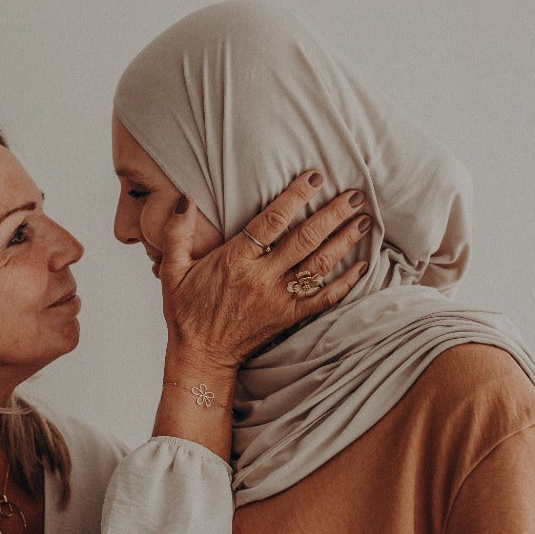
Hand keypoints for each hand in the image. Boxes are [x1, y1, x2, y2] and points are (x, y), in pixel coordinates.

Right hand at [158, 174, 368, 374]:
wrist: (202, 356)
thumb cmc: (187, 312)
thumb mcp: (172, 271)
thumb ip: (177, 233)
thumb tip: (184, 198)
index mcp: (235, 261)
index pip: (272, 221)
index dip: (296, 196)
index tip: (315, 177)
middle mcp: (262, 278)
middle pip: (305, 239)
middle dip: (332, 214)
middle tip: (354, 195)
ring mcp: (279, 299)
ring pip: (319, 265)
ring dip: (343, 241)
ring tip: (362, 219)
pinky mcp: (289, 318)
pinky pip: (324, 298)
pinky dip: (346, 281)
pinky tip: (362, 264)